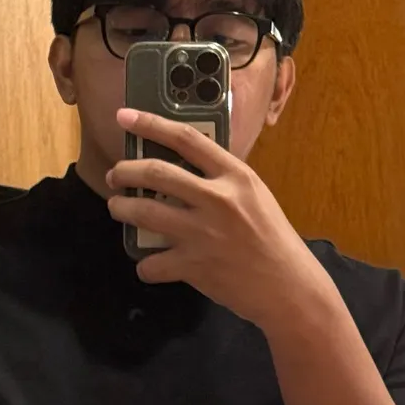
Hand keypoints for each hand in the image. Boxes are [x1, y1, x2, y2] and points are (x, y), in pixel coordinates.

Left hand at [106, 108, 333, 331]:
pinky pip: (152, 262)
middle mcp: (217, 199)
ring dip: (121, 208)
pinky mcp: (194, 266)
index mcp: (235, 176)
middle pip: (156, 172)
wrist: (289, 287)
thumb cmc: (272, 237)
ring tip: (117, 207)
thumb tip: (183, 164)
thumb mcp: (254, 194)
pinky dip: (145, 264)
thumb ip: (222, 178)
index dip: (151, 124)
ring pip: (144, 212)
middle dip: (125, 171)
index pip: (186, 138)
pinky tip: (149, 264)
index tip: (124, 116)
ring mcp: (203, 233)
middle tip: (115, 175)